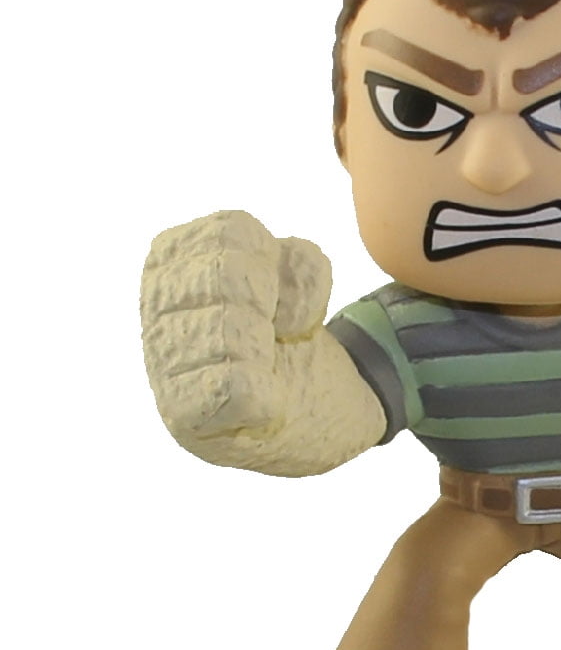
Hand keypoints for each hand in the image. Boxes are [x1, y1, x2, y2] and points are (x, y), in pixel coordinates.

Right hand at [140, 210, 331, 440]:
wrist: (314, 419)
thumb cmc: (295, 345)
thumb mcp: (304, 288)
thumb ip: (299, 264)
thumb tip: (277, 282)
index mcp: (177, 261)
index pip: (231, 230)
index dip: (276, 258)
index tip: (280, 292)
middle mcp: (158, 308)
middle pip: (228, 274)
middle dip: (271, 303)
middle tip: (276, 332)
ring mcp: (164, 364)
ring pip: (229, 330)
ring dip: (268, 349)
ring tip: (265, 365)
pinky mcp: (182, 415)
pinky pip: (236, 386)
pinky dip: (266, 394)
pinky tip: (264, 401)